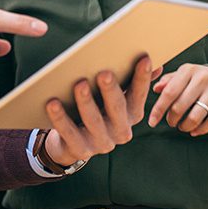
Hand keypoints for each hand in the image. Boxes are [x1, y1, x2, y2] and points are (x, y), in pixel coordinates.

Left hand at [41, 56, 158, 166]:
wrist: (73, 143)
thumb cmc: (97, 110)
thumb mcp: (116, 98)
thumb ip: (133, 82)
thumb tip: (155, 63)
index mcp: (132, 115)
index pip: (139, 95)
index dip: (143, 78)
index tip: (144, 58)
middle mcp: (120, 131)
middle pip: (117, 108)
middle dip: (111, 90)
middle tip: (104, 73)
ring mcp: (101, 143)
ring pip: (93, 121)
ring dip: (86, 102)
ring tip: (79, 84)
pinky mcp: (80, 150)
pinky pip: (69, 133)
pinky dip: (60, 118)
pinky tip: (52, 103)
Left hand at [147, 63, 207, 136]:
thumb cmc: (196, 80)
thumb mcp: (182, 76)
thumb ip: (168, 82)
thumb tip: (155, 88)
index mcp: (188, 69)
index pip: (169, 92)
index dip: (159, 109)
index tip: (152, 122)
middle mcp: (203, 76)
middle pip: (180, 106)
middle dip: (172, 119)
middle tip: (171, 122)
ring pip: (195, 116)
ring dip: (185, 126)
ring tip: (182, 127)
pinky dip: (200, 130)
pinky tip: (194, 131)